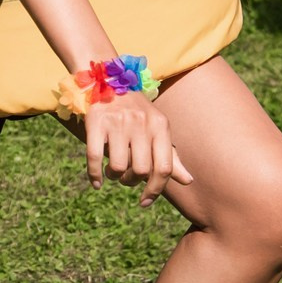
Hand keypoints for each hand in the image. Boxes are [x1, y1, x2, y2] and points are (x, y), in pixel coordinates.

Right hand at [71, 92, 193, 197]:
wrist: (108, 80)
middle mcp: (141, 123)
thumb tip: (188, 181)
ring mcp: (117, 122)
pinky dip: (95, 175)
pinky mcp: (96, 121)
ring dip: (114, 176)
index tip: (145, 201)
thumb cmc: (138, 113)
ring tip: (113, 172)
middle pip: (140, 170)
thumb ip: (171, 156)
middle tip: (126, 179)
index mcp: (160, 126)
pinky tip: (97, 183)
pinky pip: (93, 157)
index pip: (164, 167)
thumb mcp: (158, 130)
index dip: (155, 190)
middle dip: (131, 181)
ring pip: (117, 166)